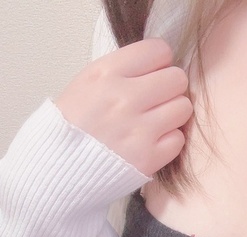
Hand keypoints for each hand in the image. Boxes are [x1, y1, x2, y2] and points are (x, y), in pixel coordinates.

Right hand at [56, 39, 192, 175]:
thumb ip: (123, 71)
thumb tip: (159, 66)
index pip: (159, 51)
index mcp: (107, 73)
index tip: (152, 74)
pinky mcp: (148, 157)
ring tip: (155, 122)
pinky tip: (153, 142)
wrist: (57, 169)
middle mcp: (125, 98)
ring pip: (183, 108)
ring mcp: (139, 129)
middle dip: (170, 88)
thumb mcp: (87, 83)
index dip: (160, 62)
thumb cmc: (74, 125)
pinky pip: (178, 139)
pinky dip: (169, 141)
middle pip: (177, 79)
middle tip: (157, 100)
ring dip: (173, 114)